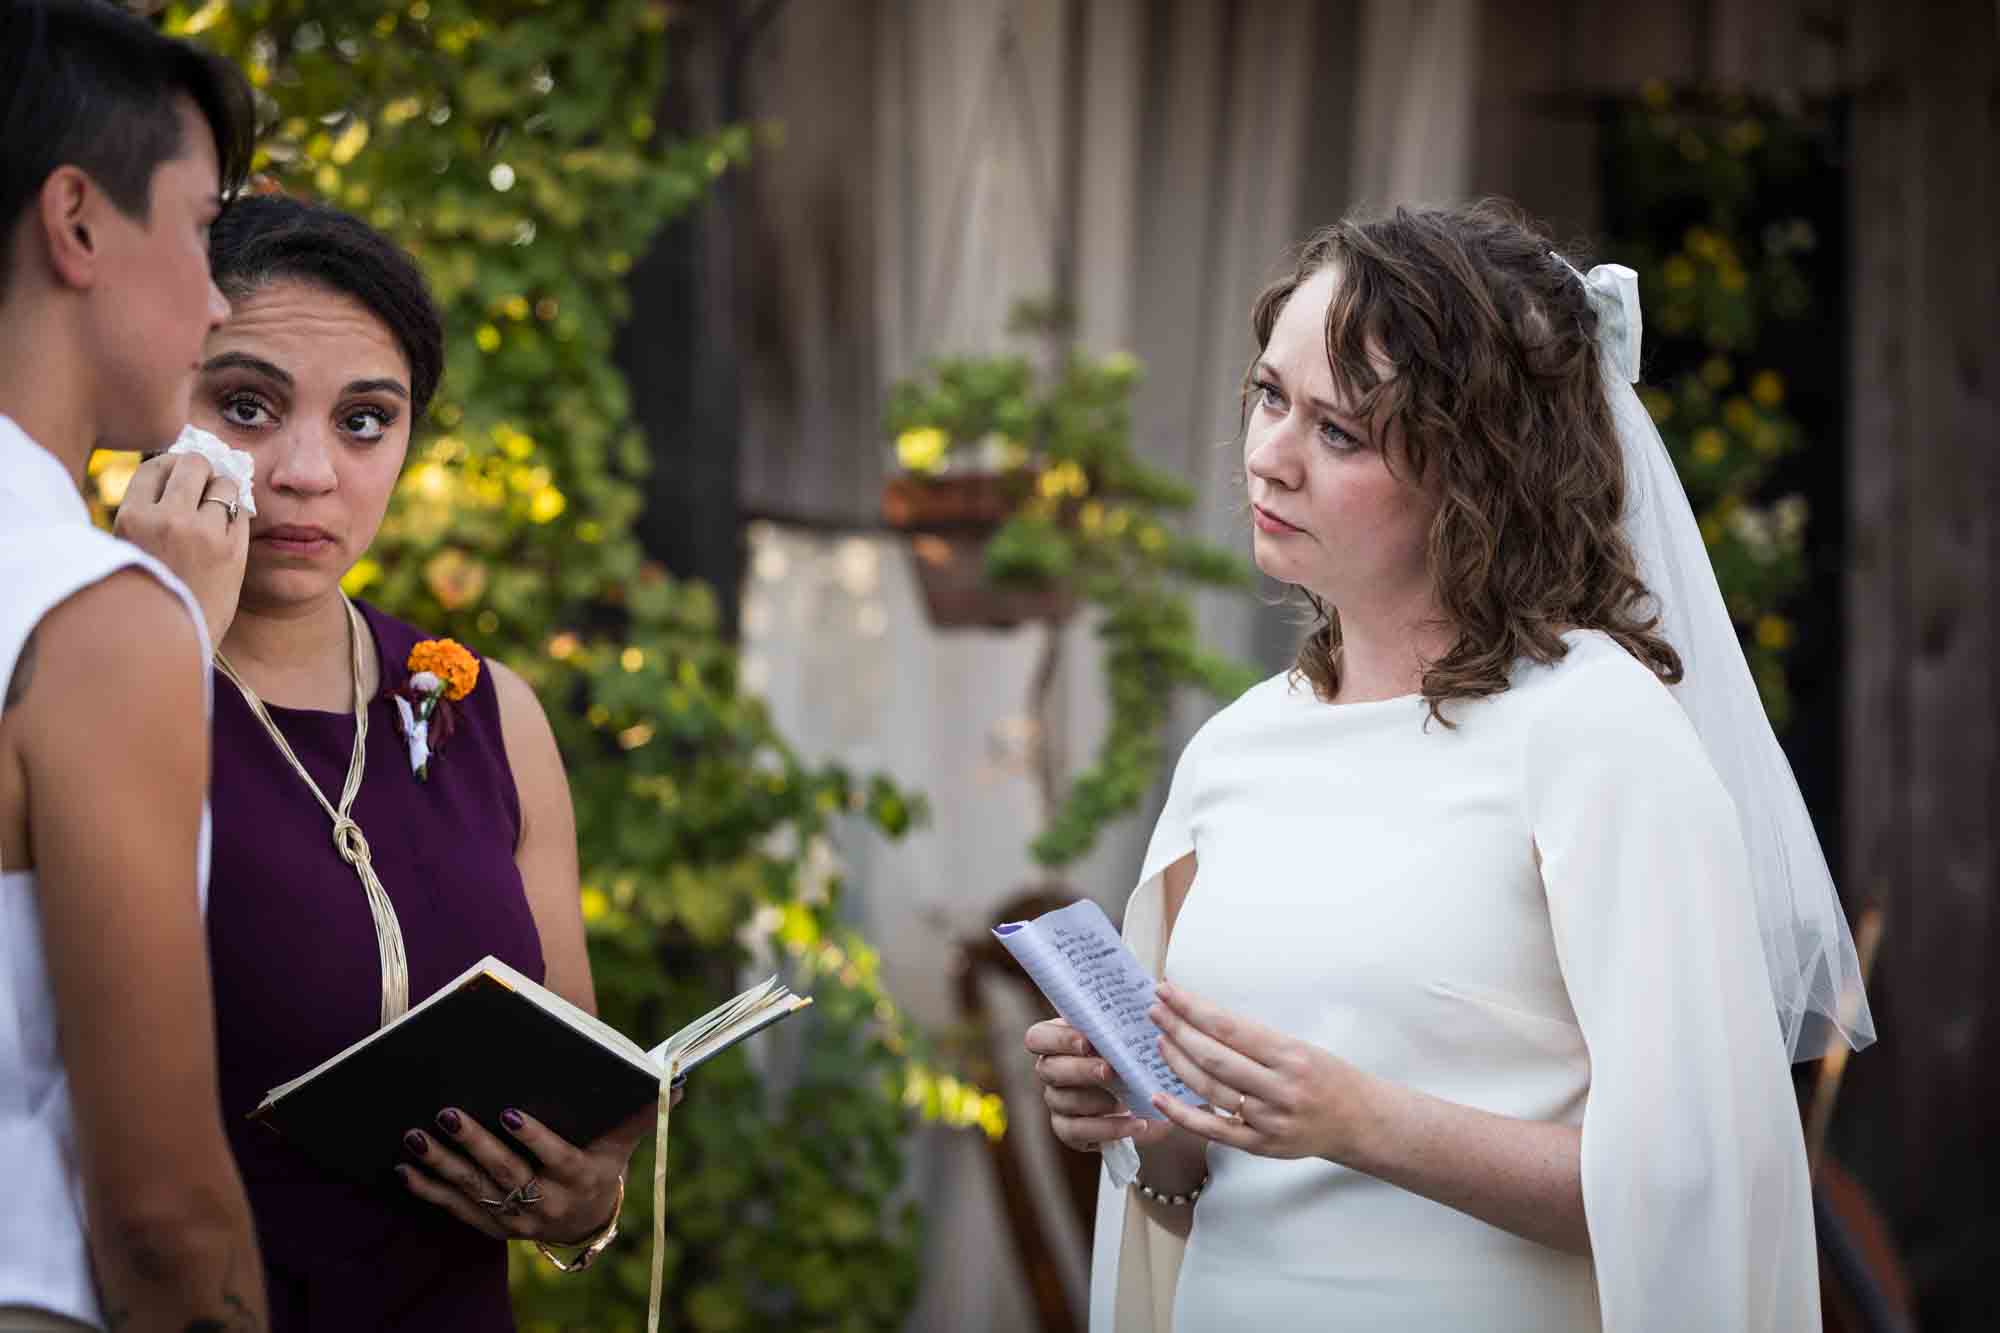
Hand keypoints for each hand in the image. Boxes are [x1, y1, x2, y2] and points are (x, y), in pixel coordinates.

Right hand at [113, 453, 248, 646]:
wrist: (172, 641)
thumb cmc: (150, 593)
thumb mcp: (131, 547)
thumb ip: (148, 512)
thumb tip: (181, 466)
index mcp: (132, 518)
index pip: (156, 466)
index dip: (172, 466)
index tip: (179, 476)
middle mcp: (166, 519)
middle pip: (193, 464)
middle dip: (202, 471)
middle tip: (203, 487)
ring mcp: (203, 533)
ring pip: (225, 483)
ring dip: (224, 492)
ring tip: (216, 512)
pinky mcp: (234, 549)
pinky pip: (242, 512)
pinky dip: (237, 516)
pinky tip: (228, 531)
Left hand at [398, 1085, 682, 1243]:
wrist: (585, 1218)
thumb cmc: (602, 1161)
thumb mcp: (623, 1141)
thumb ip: (641, 1111)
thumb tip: (675, 1082)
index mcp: (580, 1178)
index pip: (557, 1159)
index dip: (534, 1139)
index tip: (510, 1112)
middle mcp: (546, 1204)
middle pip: (507, 1174)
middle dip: (475, 1145)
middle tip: (447, 1114)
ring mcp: (515, 1219)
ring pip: (475, 1190)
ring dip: (442, 1165)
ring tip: (416, 1135)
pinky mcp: (490, 1226)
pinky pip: (455, 1208)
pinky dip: (428, 1190)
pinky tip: (405, 1168)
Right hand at [1025, 1018, 1171, 1151]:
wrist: (1154, 1097)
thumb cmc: (1137, 1055)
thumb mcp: (1137, 1032)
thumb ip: (1135, 1011)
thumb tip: (1160, 984)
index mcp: (1060, 1040)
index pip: (1037, 1037)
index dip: (1057, 1039)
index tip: (1086, 1041)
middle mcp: (1052, 1071)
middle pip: (1048, 1070)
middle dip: (1079, 1070)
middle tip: (1109, 1071)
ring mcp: (1058, 1103)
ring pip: (1062, 1102)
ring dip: (1096, 1101)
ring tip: (1126, 1100)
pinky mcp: (1071, 1131)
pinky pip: (1078, 1133)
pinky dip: (1109, 1129)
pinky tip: (1137, 1124)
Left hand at [1147, 980, 1378, 1163]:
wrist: (1361, 1123)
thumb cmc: (1328, 1077)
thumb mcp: (1300, 1046)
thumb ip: (1255, 1040)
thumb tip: (1204, 1019)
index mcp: (1290, 1056)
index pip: (1228, 1027)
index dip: (1193, 1008)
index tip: (1168, 992)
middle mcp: (1279, 1089)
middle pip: (1213, 1057)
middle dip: (1178, 1029)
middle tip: (1155, 1010)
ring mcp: (1268, 1121)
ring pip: (1209, 1089)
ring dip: (1177, 1062)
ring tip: (1159, 1039)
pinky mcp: (1259, 1146)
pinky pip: (1213, 1129)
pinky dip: (1182, 1113)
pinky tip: (1159, 1095)